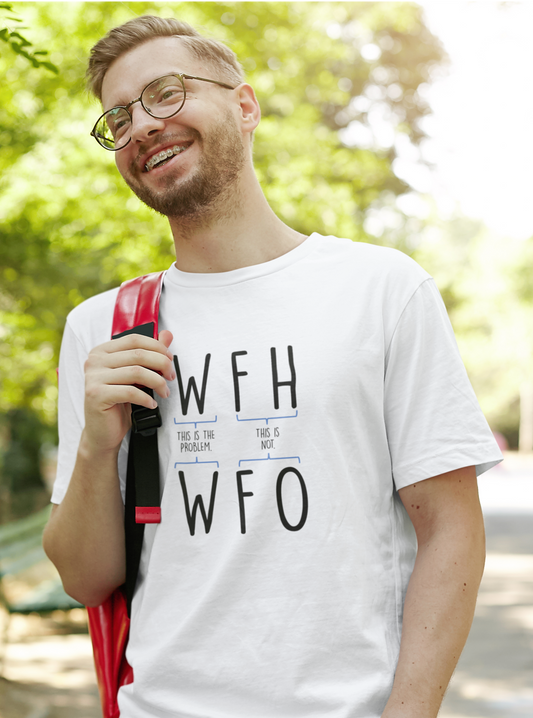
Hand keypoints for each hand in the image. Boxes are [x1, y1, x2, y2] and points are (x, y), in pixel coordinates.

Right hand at [81, 329, 173, 454]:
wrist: (102, 433)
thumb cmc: (118, 403)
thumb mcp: (135, 376)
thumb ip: (149, 354)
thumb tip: (167, 334)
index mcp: (102, 352)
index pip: (135, 339)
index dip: (157, 347)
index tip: (170, 360)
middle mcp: (94, 361)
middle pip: (138, 354)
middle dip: (162, 364)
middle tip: (171, 377)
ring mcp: (93, 378)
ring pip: (137, 372)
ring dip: (157, 382)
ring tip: (164, 392)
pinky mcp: (96, 395)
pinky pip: (130, 392)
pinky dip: (146, 398)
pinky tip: (151, 404)